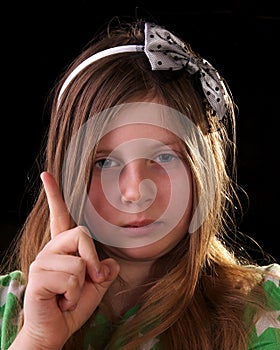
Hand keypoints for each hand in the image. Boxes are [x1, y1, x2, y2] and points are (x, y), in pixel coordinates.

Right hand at [11, 171, 119, 348]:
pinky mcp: (38, 277)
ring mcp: (41, 262)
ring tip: (67, 295)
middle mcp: (49, 250)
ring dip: (81, 285)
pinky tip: (60, 301)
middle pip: (81, 234)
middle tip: (88, 280)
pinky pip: (71, 278)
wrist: (55, 332)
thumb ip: (104, 271)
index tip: (47, 175)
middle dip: (92, 260)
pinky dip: (73, 295)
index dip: (54, 195)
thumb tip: (111, 263)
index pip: (59, 216)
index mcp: (61, 248)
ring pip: (79, 262)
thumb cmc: (72, 307)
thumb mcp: (95, 287)